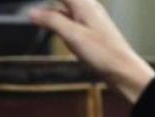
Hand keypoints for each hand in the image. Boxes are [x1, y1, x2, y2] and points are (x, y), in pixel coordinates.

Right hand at [29, 0, 154, 102]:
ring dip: (52, 15)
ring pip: (65, 10)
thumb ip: (52, 21)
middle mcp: (88, 8)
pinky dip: (60, 25)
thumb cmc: (105, 54)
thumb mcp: (73, 35)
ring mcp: (90, 20)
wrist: (123, 71)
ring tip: (37, 19)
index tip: (31, 6)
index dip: (43, 2)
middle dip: (47, 8)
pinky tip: (55, 32)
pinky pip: (71, 22)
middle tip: (33, 15)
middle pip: (62, 1)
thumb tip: (33, 13)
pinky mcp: (91, 33)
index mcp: (83, 3)